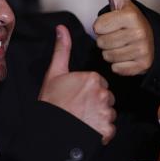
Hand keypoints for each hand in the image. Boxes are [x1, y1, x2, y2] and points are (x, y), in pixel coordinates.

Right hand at [39, 25, 115, 142]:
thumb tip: (61, 28)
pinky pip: (109, 129)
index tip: (76, 98)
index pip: (99, 84)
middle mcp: (103, 94)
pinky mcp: (107, 130)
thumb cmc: (51, 104)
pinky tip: (87, 129)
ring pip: (108, 113)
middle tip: (78, 109)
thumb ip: (62, 50)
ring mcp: (106, 112)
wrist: (49, 131)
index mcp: (93, 78)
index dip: (88, 91)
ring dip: (98, 118)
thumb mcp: (54, 74)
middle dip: (96, 104)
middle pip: (106, 98)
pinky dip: (101, 132)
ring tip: (82, 120)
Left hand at [92, 0, 154, 75]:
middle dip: (105, 40)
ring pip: (107, 57)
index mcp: (131, 15)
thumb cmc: (127, 18)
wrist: (149, 38)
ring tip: (122, 45)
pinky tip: (127, 56)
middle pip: (101, 43)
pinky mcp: (142, 66)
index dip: (100, 26)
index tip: (112, 23)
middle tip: (117, 35)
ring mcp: (142, 50)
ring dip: (111, 52)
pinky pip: (116, 68)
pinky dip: (118, 64)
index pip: (96, 27)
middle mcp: (139, 32)